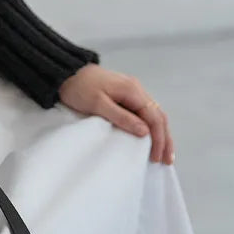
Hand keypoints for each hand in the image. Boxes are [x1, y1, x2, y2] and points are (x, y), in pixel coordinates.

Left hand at [57, 64, 174, 164]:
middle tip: (167, 160)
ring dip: (160, 133)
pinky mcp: (126, 94)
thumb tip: (145, 132)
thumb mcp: (98, 104)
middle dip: (164, 139)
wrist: (66, 73)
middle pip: (158, 116)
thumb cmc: (79, 88)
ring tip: (164, 153)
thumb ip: (122, 117)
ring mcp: (132, 91)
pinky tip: (151, 137)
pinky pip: (144, 112)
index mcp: (132, 90)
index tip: (157, 158)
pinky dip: (151, 126)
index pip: (154, 118)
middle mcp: (137, 89)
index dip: (158, 139)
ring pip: (154, 114)